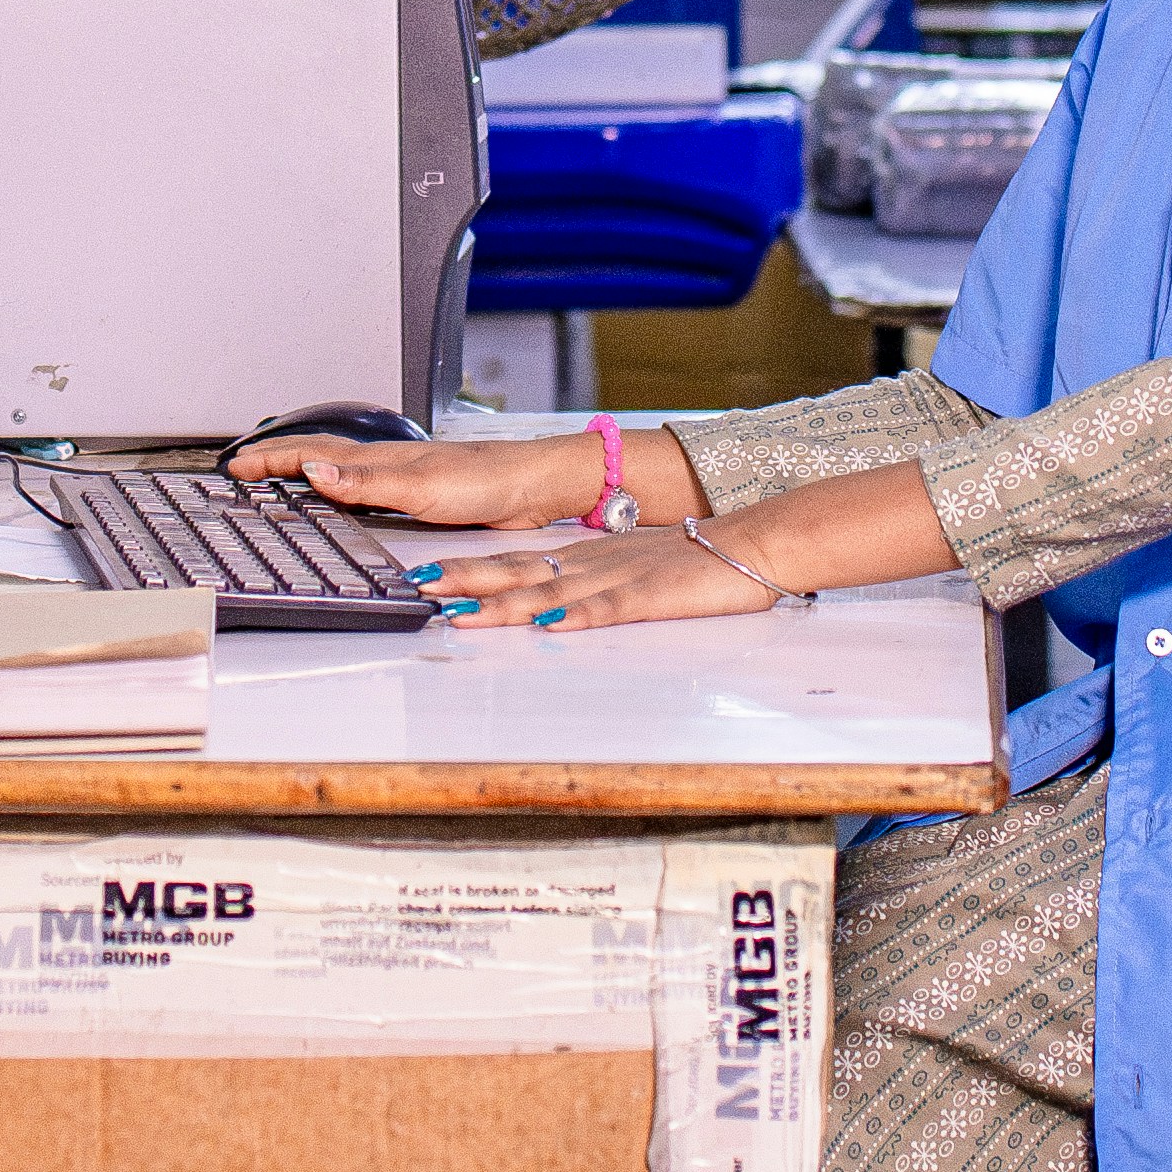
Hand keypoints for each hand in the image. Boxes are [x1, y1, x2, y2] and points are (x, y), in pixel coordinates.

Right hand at [221, 428, 613, 533]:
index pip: (313, 453)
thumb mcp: (420, 487)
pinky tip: (343, 495)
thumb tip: (313, 471)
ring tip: (278, 477)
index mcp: (382, 457)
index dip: (273, 459)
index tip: (236, 467)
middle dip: (279, 460)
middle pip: (321, 455)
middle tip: (245, 469)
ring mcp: (406, 475)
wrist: (538, 484)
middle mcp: (390, 462)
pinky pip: (365, 484)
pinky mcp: (424, 492)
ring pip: (342, 467)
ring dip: (305, 470)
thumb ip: (365, 482)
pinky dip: (339, 486)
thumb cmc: (490, 481)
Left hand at [409, 520, 787, 631]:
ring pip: (549, 593)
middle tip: (418, 588)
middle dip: (465, 582)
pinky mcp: (651, 598)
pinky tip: (549, 627)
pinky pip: (608, 610)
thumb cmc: (695, 562)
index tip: (422, 576)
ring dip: (503, 603)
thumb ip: (588, 587)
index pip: (513, 565)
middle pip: (517, 574)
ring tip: (461, 612)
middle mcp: (591, 566)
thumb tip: (545, 607)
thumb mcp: (629, 570)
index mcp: (584, 561)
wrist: (753, 544)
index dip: (466, 570)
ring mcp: (619, 580)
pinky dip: (575, 618)